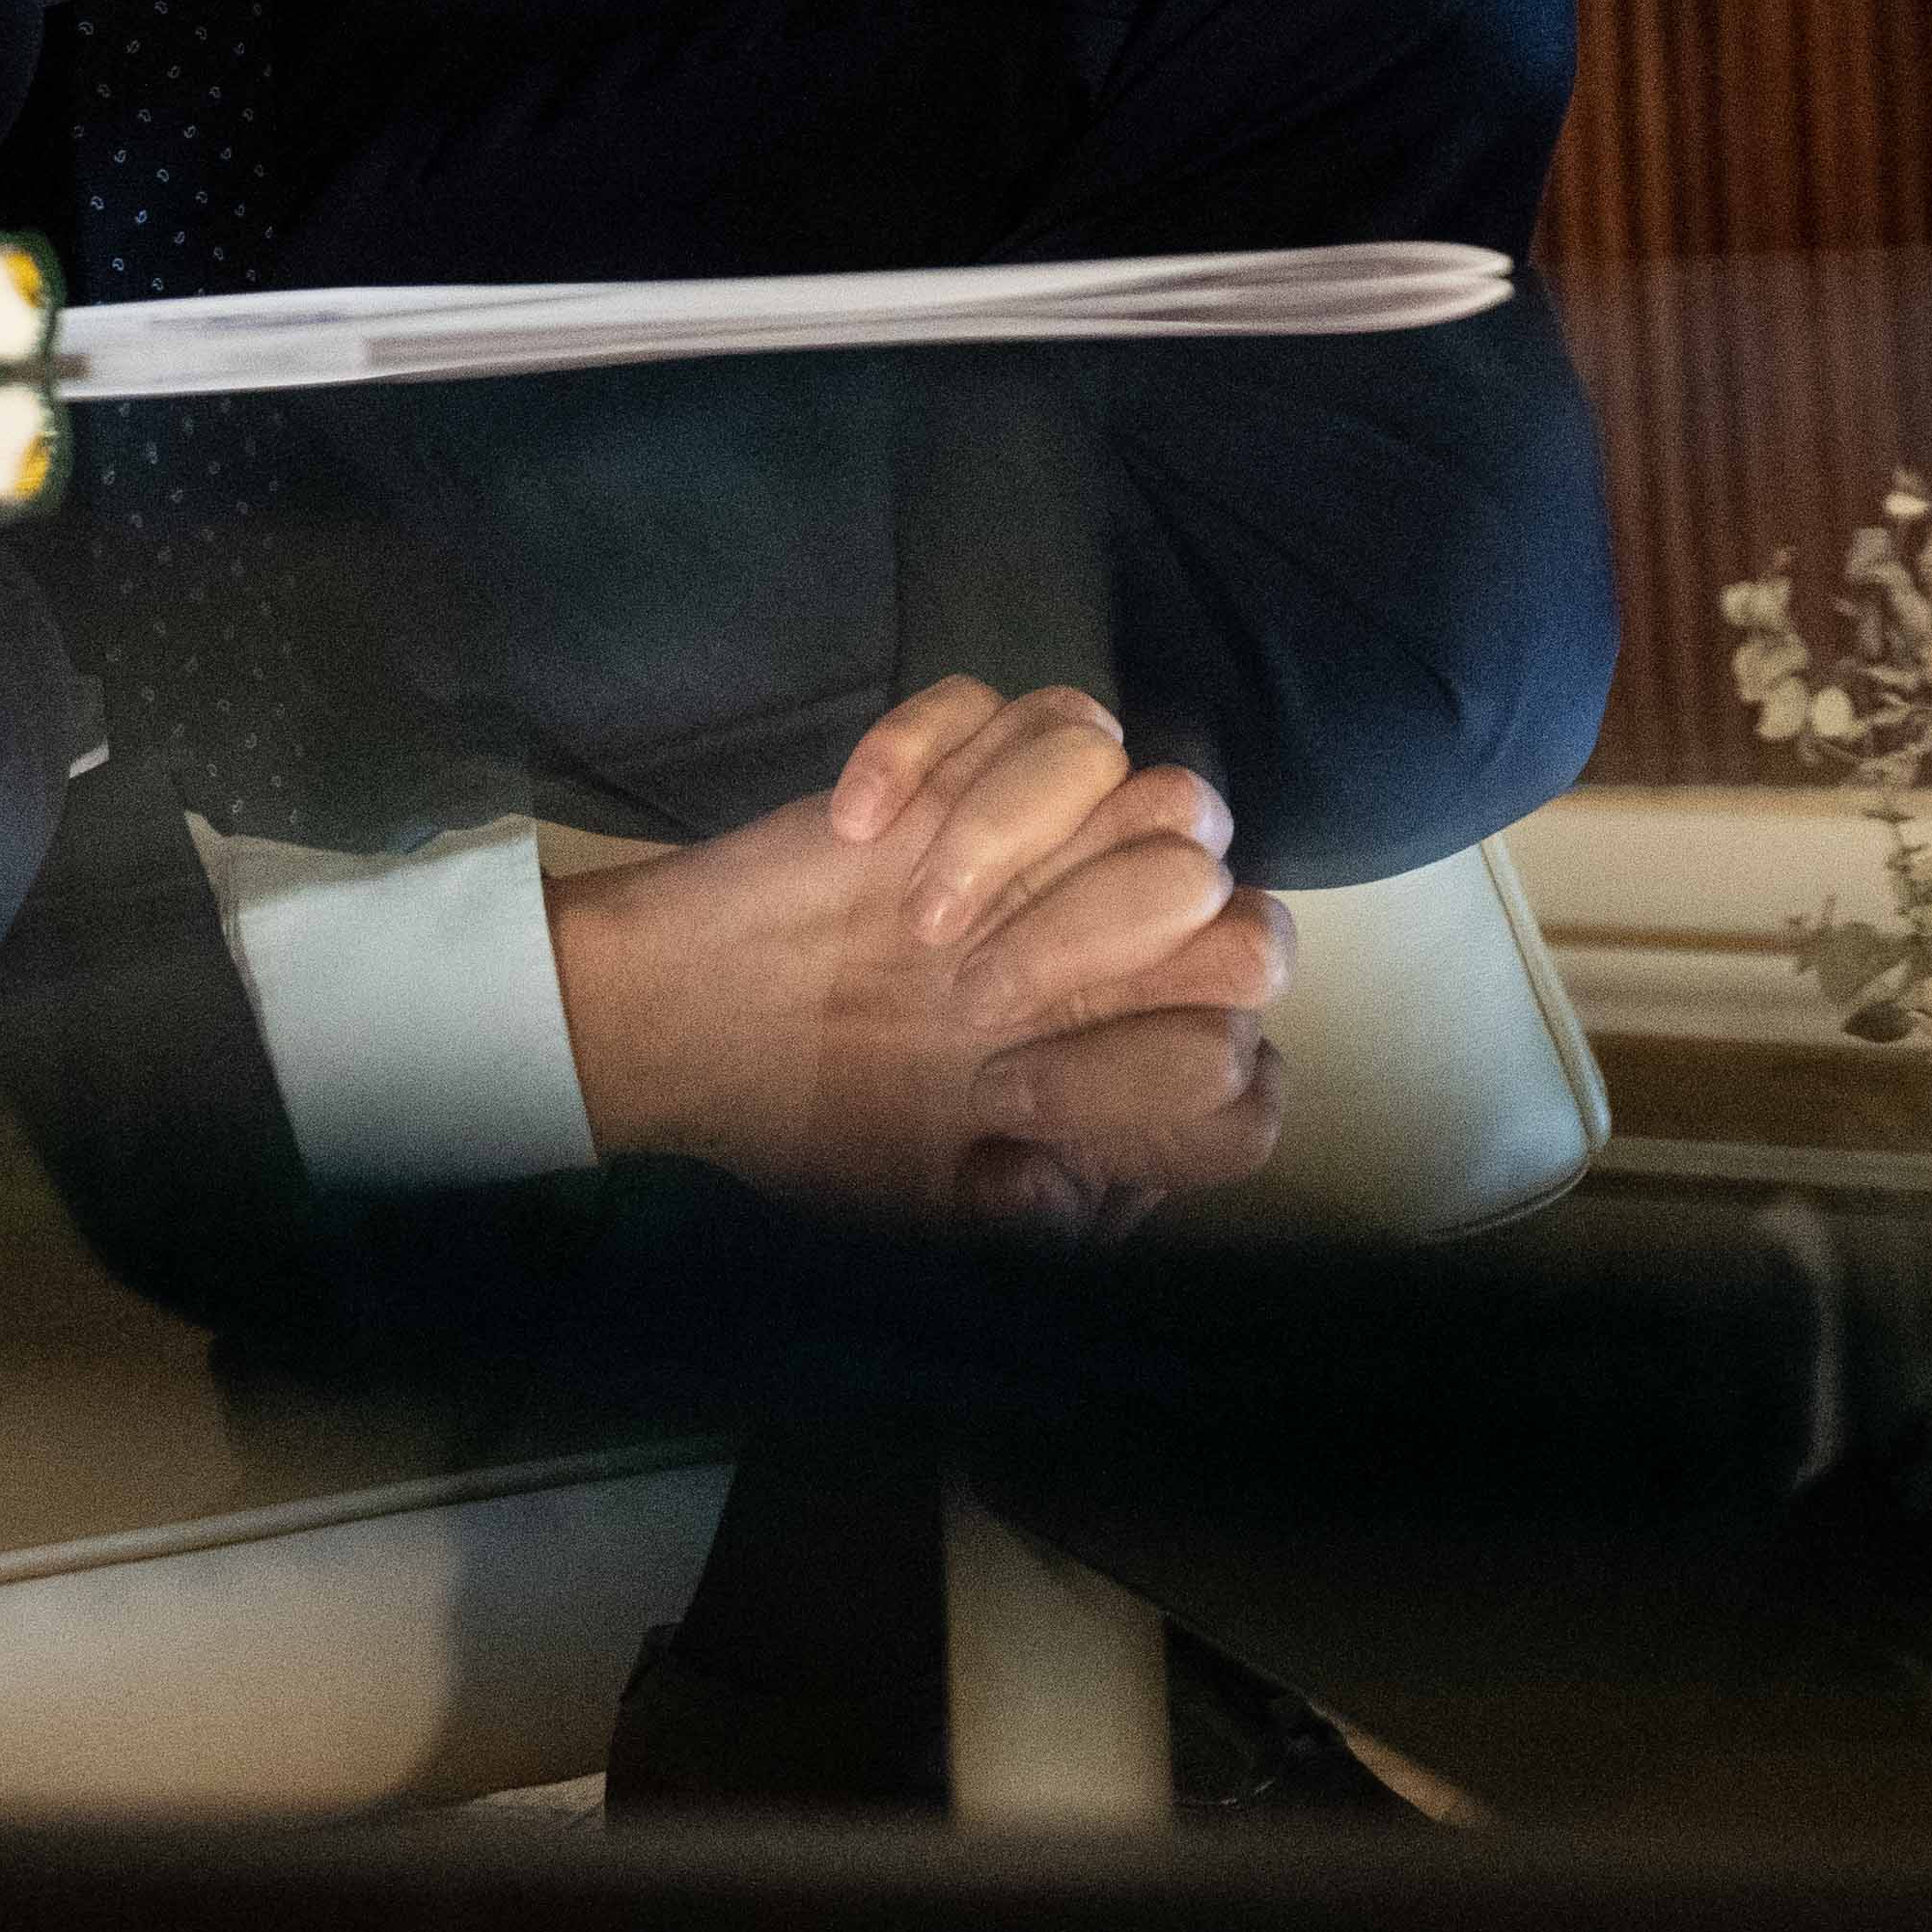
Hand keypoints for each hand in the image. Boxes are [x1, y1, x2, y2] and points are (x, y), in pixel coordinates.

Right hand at [539, 674, 1293, 1220]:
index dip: (1156, 1078)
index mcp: (1127, 1058)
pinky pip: (1022, 709)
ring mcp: (1062, 841)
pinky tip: (858, 825)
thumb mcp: (916, 1205)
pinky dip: (931, 755)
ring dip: (1028, 848)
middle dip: (1102, 941)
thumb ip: (1007, 1222)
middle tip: (969, 1002)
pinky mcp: (976, 759)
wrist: (693, 1020)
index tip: (1010, 1103)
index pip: (1238, 1066)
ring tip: (918, 920)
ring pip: (1153, 784)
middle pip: (1215, 895)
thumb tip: (1064, 1193)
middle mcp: (1123, 947)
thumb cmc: (820, 1118)